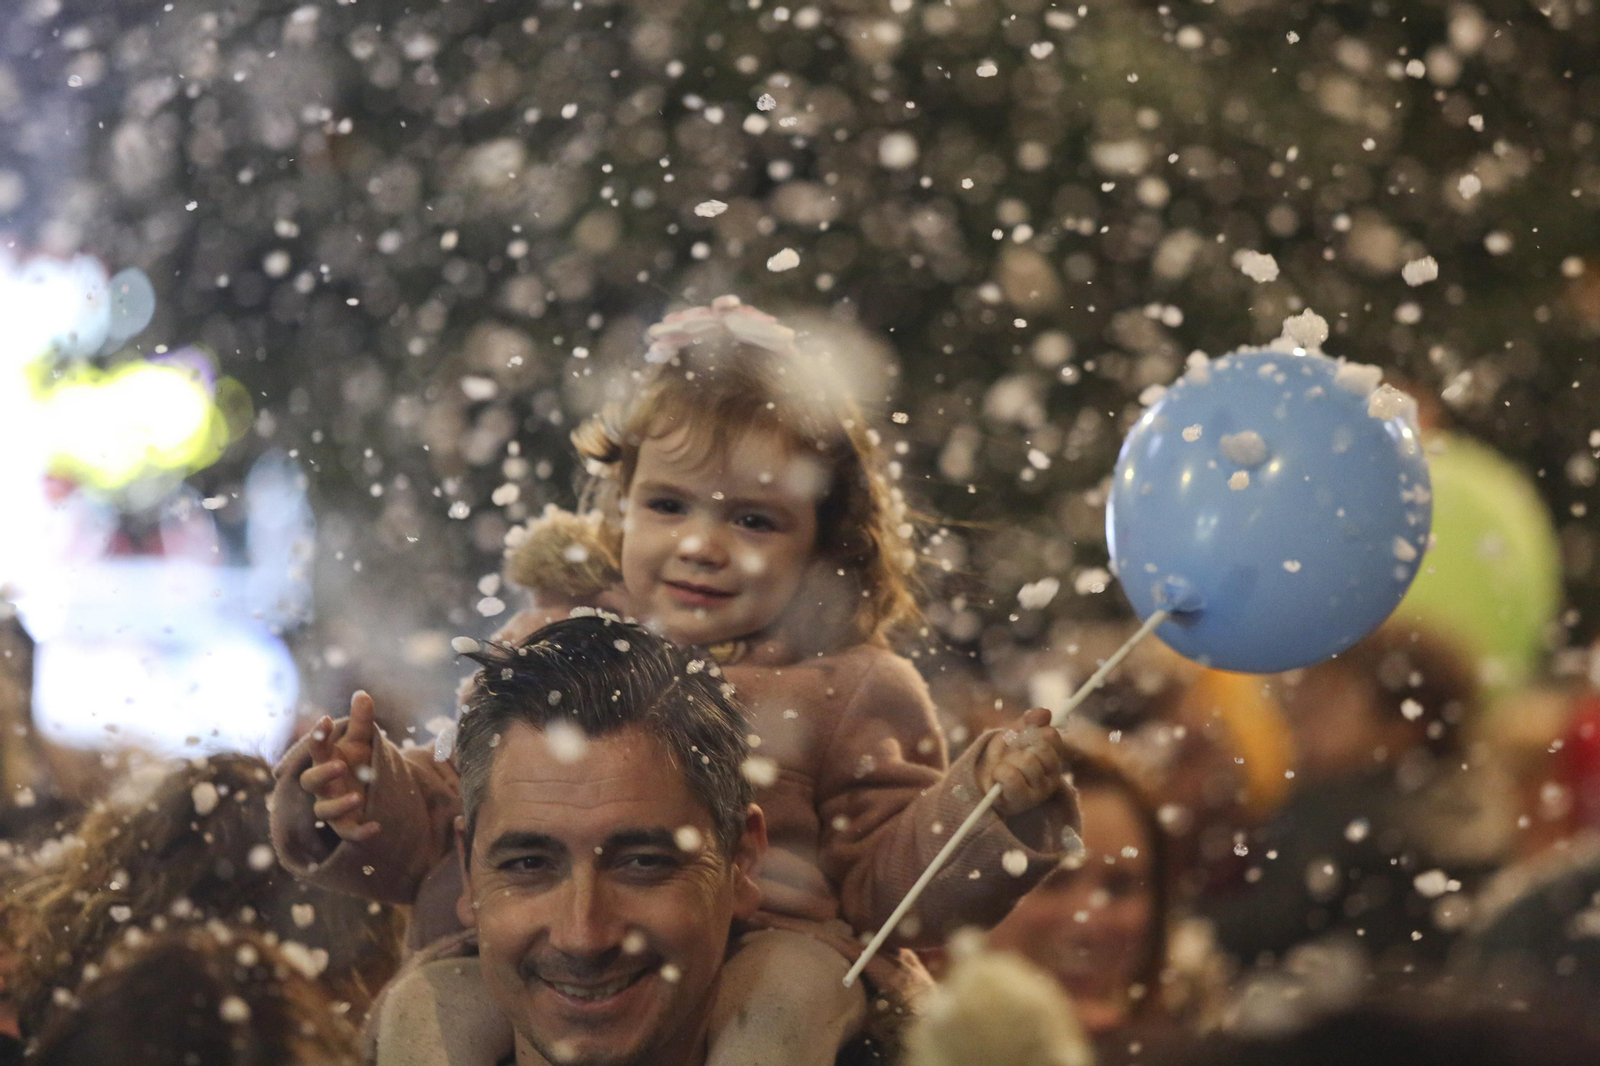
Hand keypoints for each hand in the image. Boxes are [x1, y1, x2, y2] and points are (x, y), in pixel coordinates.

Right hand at [298, 690, 381, 842]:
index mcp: (326, 760)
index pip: (316, 748)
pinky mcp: (346, 825)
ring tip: (357, 797)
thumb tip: (362, 694)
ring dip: (337, 806)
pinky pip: (348, 833)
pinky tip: (377, 827)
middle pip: (310, 781)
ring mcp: (332, 806)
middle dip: (322, 773)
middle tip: (340, 764)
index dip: (318, 735)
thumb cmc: (357, 761)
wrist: (368, 788)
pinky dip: (360, 833)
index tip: (325, 719)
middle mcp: (323, 785)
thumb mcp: (362, 740)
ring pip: (323, 811)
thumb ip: (362, 720)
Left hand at [975, 707, 1070, 818]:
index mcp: (1052, 758)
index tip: (1018, 738)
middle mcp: (1052, 776)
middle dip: (1019, 747)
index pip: (1052, 735)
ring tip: (1003, 769)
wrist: (981, 784)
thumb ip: (1027, 724)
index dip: (1031, 731)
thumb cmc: (1000, 759)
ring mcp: (1041, 791)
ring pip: (1028, 761)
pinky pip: (1012, 776)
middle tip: (1009, 756)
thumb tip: (1045, 712)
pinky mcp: (1024, 801)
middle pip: (1041, 748)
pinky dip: (999, 772)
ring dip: (1008, 761)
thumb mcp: (1012, 737)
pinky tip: (998, 778)